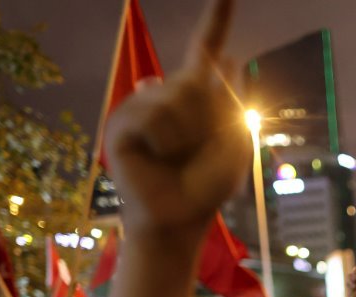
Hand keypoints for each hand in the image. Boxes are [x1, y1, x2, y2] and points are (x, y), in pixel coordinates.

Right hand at [105, 0, 247, 244]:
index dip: (217, 19)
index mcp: (196, 97)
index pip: (205, 50)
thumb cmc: (208, 185)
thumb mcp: (235, 140)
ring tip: (176, 156)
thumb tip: (226, 58)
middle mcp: (165, 94)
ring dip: (188, 132)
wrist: (181, 218)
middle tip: (198, 149)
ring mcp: (140, 107)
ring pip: (175, 95)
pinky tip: (157, 157)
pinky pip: (153, 116)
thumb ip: (233, 100)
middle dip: (209, 115)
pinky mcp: (121, 125)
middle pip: (196, 78)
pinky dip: (166, 140)